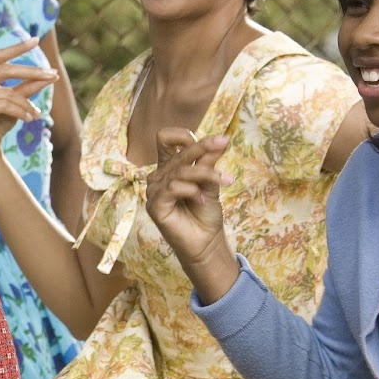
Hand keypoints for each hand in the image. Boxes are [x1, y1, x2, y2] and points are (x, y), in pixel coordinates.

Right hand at [0, 40, 57, 167]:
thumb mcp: (17, 103)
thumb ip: (28, 88)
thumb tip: (50, 74)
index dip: (17, 48)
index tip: (36, 39)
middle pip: (5, 70)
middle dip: (32, 72)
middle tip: (53, 75)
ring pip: (8, 92)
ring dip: (28, 103)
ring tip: (38, 115)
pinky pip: (5, 106)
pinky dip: (21, 112)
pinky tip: (30, 119)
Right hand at [144, 128, 238, 293]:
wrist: (206, 242)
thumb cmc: (205, 214)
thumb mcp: (211, 183)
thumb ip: (209, 163)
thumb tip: (220, 140)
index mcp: (169, 168)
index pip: (166, 140)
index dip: (183, 135)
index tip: (212, 140)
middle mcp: (158, 177)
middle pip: (178, 153)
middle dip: (202, 148)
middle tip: (223, 144)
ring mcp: (154, 191)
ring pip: (179, 170)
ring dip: (204, 173)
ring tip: (224, 181)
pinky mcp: (154, 206)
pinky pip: (173, 188)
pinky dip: (191, 190)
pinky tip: (202, 198)